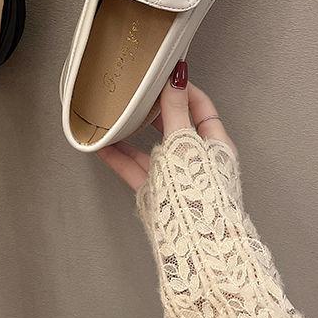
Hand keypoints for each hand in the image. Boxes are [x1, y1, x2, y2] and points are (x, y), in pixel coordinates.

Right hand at [97, 60, 235, 191]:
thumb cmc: (198, 190)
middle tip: (136, 92)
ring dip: (134, 132)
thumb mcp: (184, 142)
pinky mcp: (156, 190)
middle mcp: (196, 158)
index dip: (184, 90)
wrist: (193, 240)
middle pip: (174, 125)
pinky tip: (102, 145)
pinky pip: (135, 167)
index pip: (201, 107)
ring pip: (152, 147)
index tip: (164, 76)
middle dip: (155, 109)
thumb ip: (176, 110)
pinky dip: (119, 156)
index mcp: (214, 144)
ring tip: (116, 115)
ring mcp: (175, 175)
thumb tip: (177, 78)